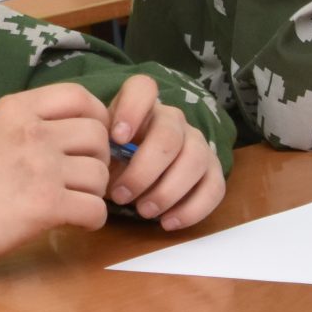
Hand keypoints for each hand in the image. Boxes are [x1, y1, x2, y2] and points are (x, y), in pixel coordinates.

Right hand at [0, 82, 115, 267]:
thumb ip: (33, 123)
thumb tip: (84, 129)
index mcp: (18, 108)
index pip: (78, 96)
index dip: (96, 116)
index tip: (91, 138)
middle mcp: (33, 132)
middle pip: (97, 136)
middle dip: (98, 158)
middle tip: (82, 176)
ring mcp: (41, 168)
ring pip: (100, 174)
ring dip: (94, 192)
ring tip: (74, 201)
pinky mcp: (47, 205)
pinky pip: (95, 209)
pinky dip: (91, 220)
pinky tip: (75, 222)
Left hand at [102, 75, 223, 230]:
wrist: (138, 175)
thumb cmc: (115, 159)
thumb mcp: (101, 151)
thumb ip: (99, 151)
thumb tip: (96, 167)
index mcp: (142, 107)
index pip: (143, 88)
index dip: (132, 109)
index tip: (116, 138)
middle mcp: (174, 120)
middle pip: (169, 136)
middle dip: (144, 170)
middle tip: (121, 197)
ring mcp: (197, 143)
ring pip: (194, 160)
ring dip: (168, 191)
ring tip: (144, 212)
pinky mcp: (213, 171)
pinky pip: (215, 187)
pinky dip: (192, 209)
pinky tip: (168, 222)